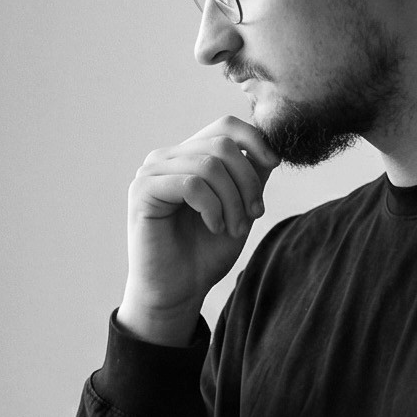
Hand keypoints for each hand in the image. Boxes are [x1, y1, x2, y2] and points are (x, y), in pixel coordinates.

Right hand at [118, 116, 278, 346]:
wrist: (178, 291)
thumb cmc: (205, 253)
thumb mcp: (240, 208)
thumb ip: (250, 177)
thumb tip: (269, 148)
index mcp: (189, 156)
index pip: (225, 125)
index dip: (255, 140)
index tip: (274, 165)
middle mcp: (168, 158)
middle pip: (222, 143)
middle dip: (247, 180)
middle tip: (254, 214)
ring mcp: (152, 172)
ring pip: (209, 164)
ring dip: (232, 200)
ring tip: (233, 228)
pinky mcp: (142, 191)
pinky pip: (191, 185)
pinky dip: (212, 208)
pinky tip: (214, 227)